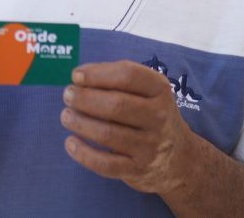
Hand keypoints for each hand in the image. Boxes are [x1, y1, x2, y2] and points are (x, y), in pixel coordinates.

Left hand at [60, 60, 200, 196]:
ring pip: (108, 134)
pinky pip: (106, 164)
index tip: (76, 76)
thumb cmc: (151, 115)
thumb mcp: (147, 91)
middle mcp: (158, 117)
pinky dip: (84, 154)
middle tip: (67, 95)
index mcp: (159, 90)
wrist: (178, 158)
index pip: (128, 76)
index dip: (98, 74)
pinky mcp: (138, 169)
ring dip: (81, 123)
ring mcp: (149, 145)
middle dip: (85, 98)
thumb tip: (79, 77)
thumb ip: (117, 79)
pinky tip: (70, 142)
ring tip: (66, 116)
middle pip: (117, 105)